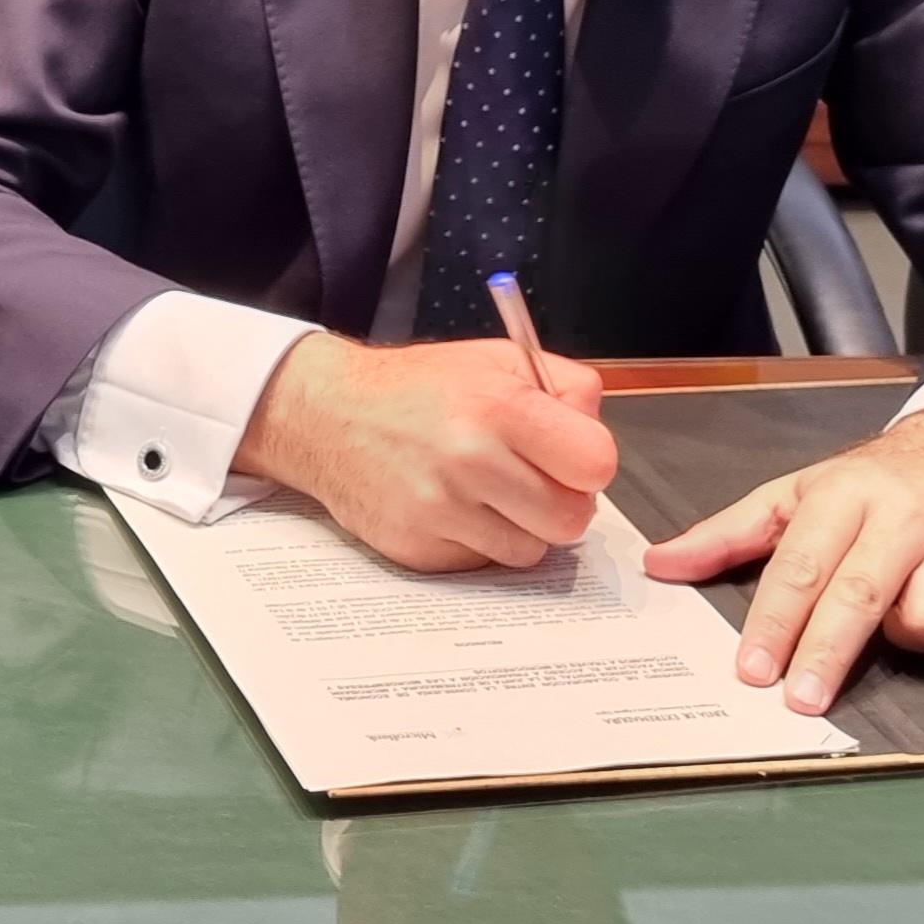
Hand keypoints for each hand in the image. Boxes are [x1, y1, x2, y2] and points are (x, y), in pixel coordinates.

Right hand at [236, 333, 617, 568]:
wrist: (326, 415)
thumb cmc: (416, 388)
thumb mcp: (495, 359)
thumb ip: (564, 389)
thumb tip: (598, 441)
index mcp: (497, 406)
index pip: (595, 464)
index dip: (588, 464)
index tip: (568, 457)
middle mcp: (468, 460)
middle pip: (570, 520)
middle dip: (560, 503)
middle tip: (531, 481)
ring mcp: (439, 510)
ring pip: (529, 550)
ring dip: (518, 527)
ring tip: (486, 492)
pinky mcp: (415, 547)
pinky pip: (480, 563)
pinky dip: (475, 541)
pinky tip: (450, 507)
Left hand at [641, 405, 923, 715]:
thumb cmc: (869, 487)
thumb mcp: (795, 494)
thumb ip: (728, 534)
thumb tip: (660, 565)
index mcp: (844, 494)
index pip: (801, 565)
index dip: (775, 622)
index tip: (751, 670)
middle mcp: (907, 514)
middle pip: (860, 595)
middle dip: (825, 653)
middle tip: (798, 701)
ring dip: (908, 639)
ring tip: (896, 620)